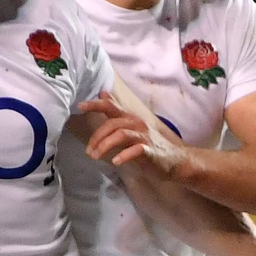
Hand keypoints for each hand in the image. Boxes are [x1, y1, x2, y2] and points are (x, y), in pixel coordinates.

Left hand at [77, 93, 191, 175]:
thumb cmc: (149, 143)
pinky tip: (116, 161)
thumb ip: (116, 111)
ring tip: (95, 157)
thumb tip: (103, 93)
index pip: (111, 106)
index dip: (95, 105)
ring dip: (105, 145)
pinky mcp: (151, 151)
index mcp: (130, 117)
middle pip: (112, 124)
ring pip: (121, 135)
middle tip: (88, 151)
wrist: (175, 160)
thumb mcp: (131, 125)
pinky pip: (135, 150)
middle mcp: (136, 123)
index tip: (80, 106)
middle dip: (97, 137)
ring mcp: (144, 136)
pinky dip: (124, 155)